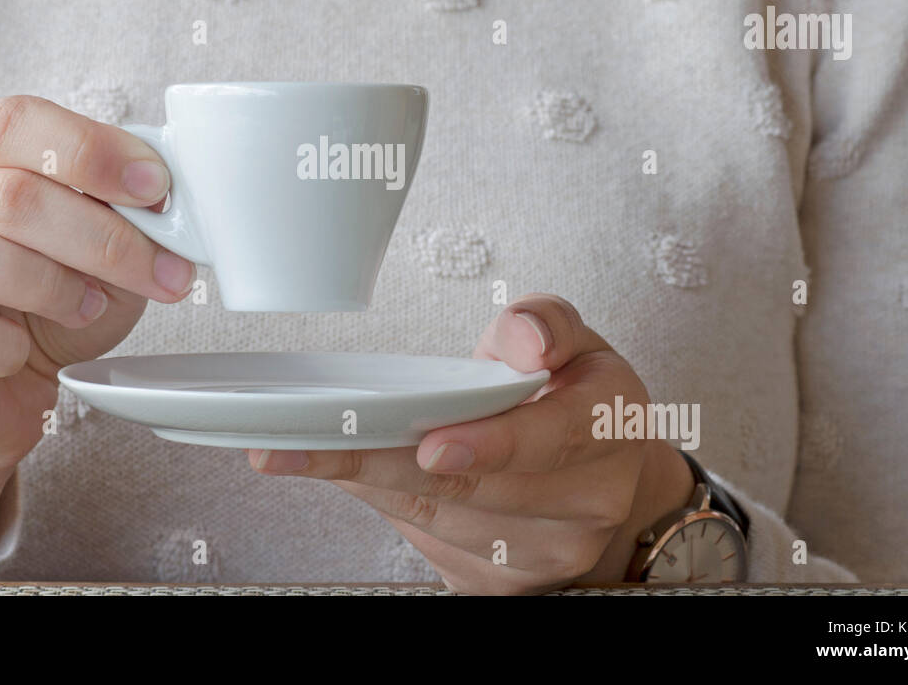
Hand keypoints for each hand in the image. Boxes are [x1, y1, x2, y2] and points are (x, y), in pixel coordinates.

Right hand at [0, 95, 195, 554]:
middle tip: (159, 274)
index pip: (16, 123)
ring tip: (89, 308)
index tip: (158, 190)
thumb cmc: (49, 307)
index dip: (92, 151)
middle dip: (101, 238)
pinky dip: (0, 344)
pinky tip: (20, 350)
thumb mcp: (100, 250)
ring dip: (50, 284)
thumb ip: (123, 211)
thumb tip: (170, 196)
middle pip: (6, 194)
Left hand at [247, 293, 694, 593]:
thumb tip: (526, 337)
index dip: (493, 444)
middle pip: (476, 491)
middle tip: (306, 443)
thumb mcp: (573, 341)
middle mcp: (588, 502)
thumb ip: (545, 324)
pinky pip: (429, 544)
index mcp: (608, 426)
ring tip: (299, 449)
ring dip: (367, 483)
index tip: (433, 445)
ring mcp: (547, 553)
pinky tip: (346, 472)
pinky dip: (381, 503)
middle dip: (384, 464)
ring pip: (441, 521)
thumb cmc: (574, 396)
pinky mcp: (504, 583)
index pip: (554, 437)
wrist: (603, 476)